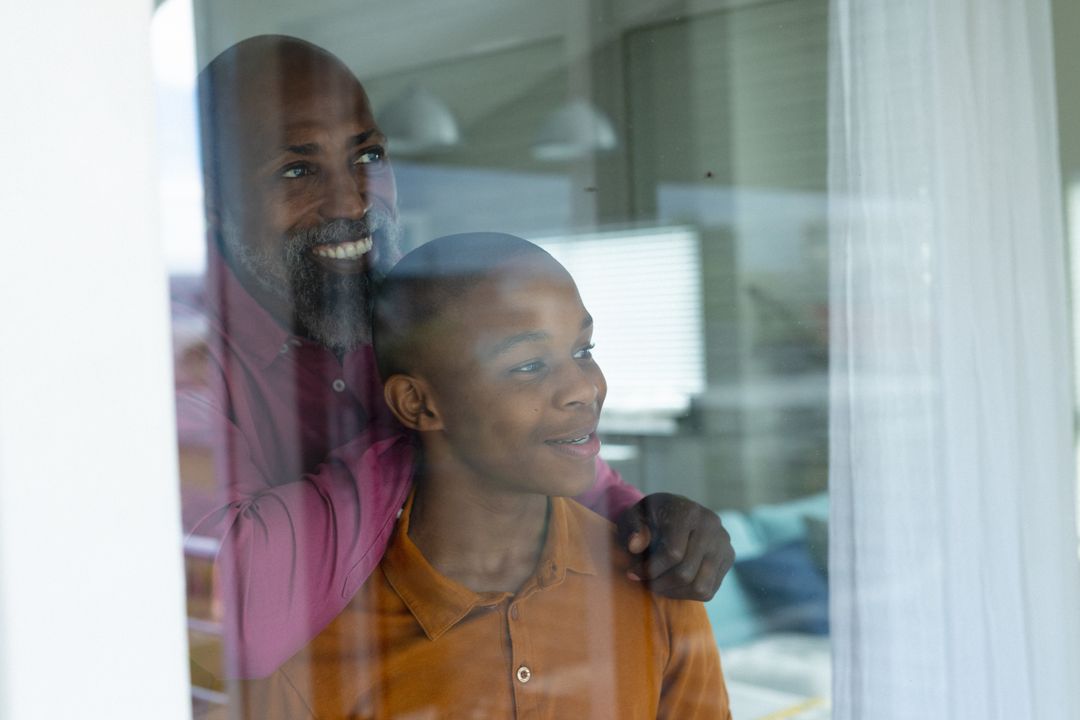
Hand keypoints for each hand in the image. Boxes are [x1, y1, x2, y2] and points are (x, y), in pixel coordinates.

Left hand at [616, 492, 734, 600]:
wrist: (676, 510)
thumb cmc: (651, 516)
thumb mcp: (634, 516)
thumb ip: (631, 529)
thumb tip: (634, 547)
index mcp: (688, 512)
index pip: (672, 553)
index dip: (649, 569)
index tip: (632, 572)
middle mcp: (711, 526)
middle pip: (686, 573)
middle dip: (659, 583)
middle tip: (645, 582)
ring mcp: (723, 543)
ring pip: (699, 587)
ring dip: (673, 592)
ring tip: (657, 585)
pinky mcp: (728, 558)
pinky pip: (708, 591)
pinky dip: (687, 594)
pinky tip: (672, 584)